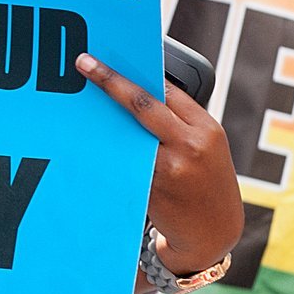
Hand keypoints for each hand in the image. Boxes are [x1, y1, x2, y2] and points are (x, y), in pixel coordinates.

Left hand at [76, 51, 242, 275]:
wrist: (214, 234)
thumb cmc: (208, 184)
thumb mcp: (207, 147)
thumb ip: (179, 122)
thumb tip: (138, 92)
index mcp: (207, 129)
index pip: (168, 91)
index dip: (136, 73)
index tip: (111, 60)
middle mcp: (190, 145)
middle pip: (143, 104)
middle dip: (111, 81)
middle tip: (84, 64)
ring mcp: (170, 169)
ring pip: (126, 135)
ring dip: (102, 119)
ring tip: (78, 105)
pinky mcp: (151, 189)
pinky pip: (122, 163)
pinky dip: (107, 151)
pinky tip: (89, 142)